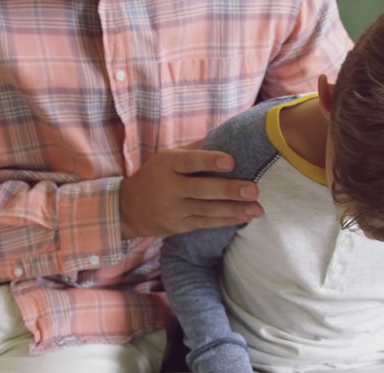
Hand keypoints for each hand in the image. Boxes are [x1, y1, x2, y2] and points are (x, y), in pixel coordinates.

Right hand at [120, 144, 263, 237]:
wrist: (127, 208)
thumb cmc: (155, 176)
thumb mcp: (167, 158)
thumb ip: (194, 149)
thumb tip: (226, 135)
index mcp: (168, 164)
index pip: (190, 161)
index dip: (210, 161)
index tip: (231, 161)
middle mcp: (169, 187)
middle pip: (202, 189)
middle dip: (230, 190)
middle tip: (254, 190)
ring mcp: (173, 209)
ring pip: (206, 210)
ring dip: (234, 210)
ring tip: (256, 209)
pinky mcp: (178, 226)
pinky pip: (205, 223)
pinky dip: (225, 221)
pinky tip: (243, 218)